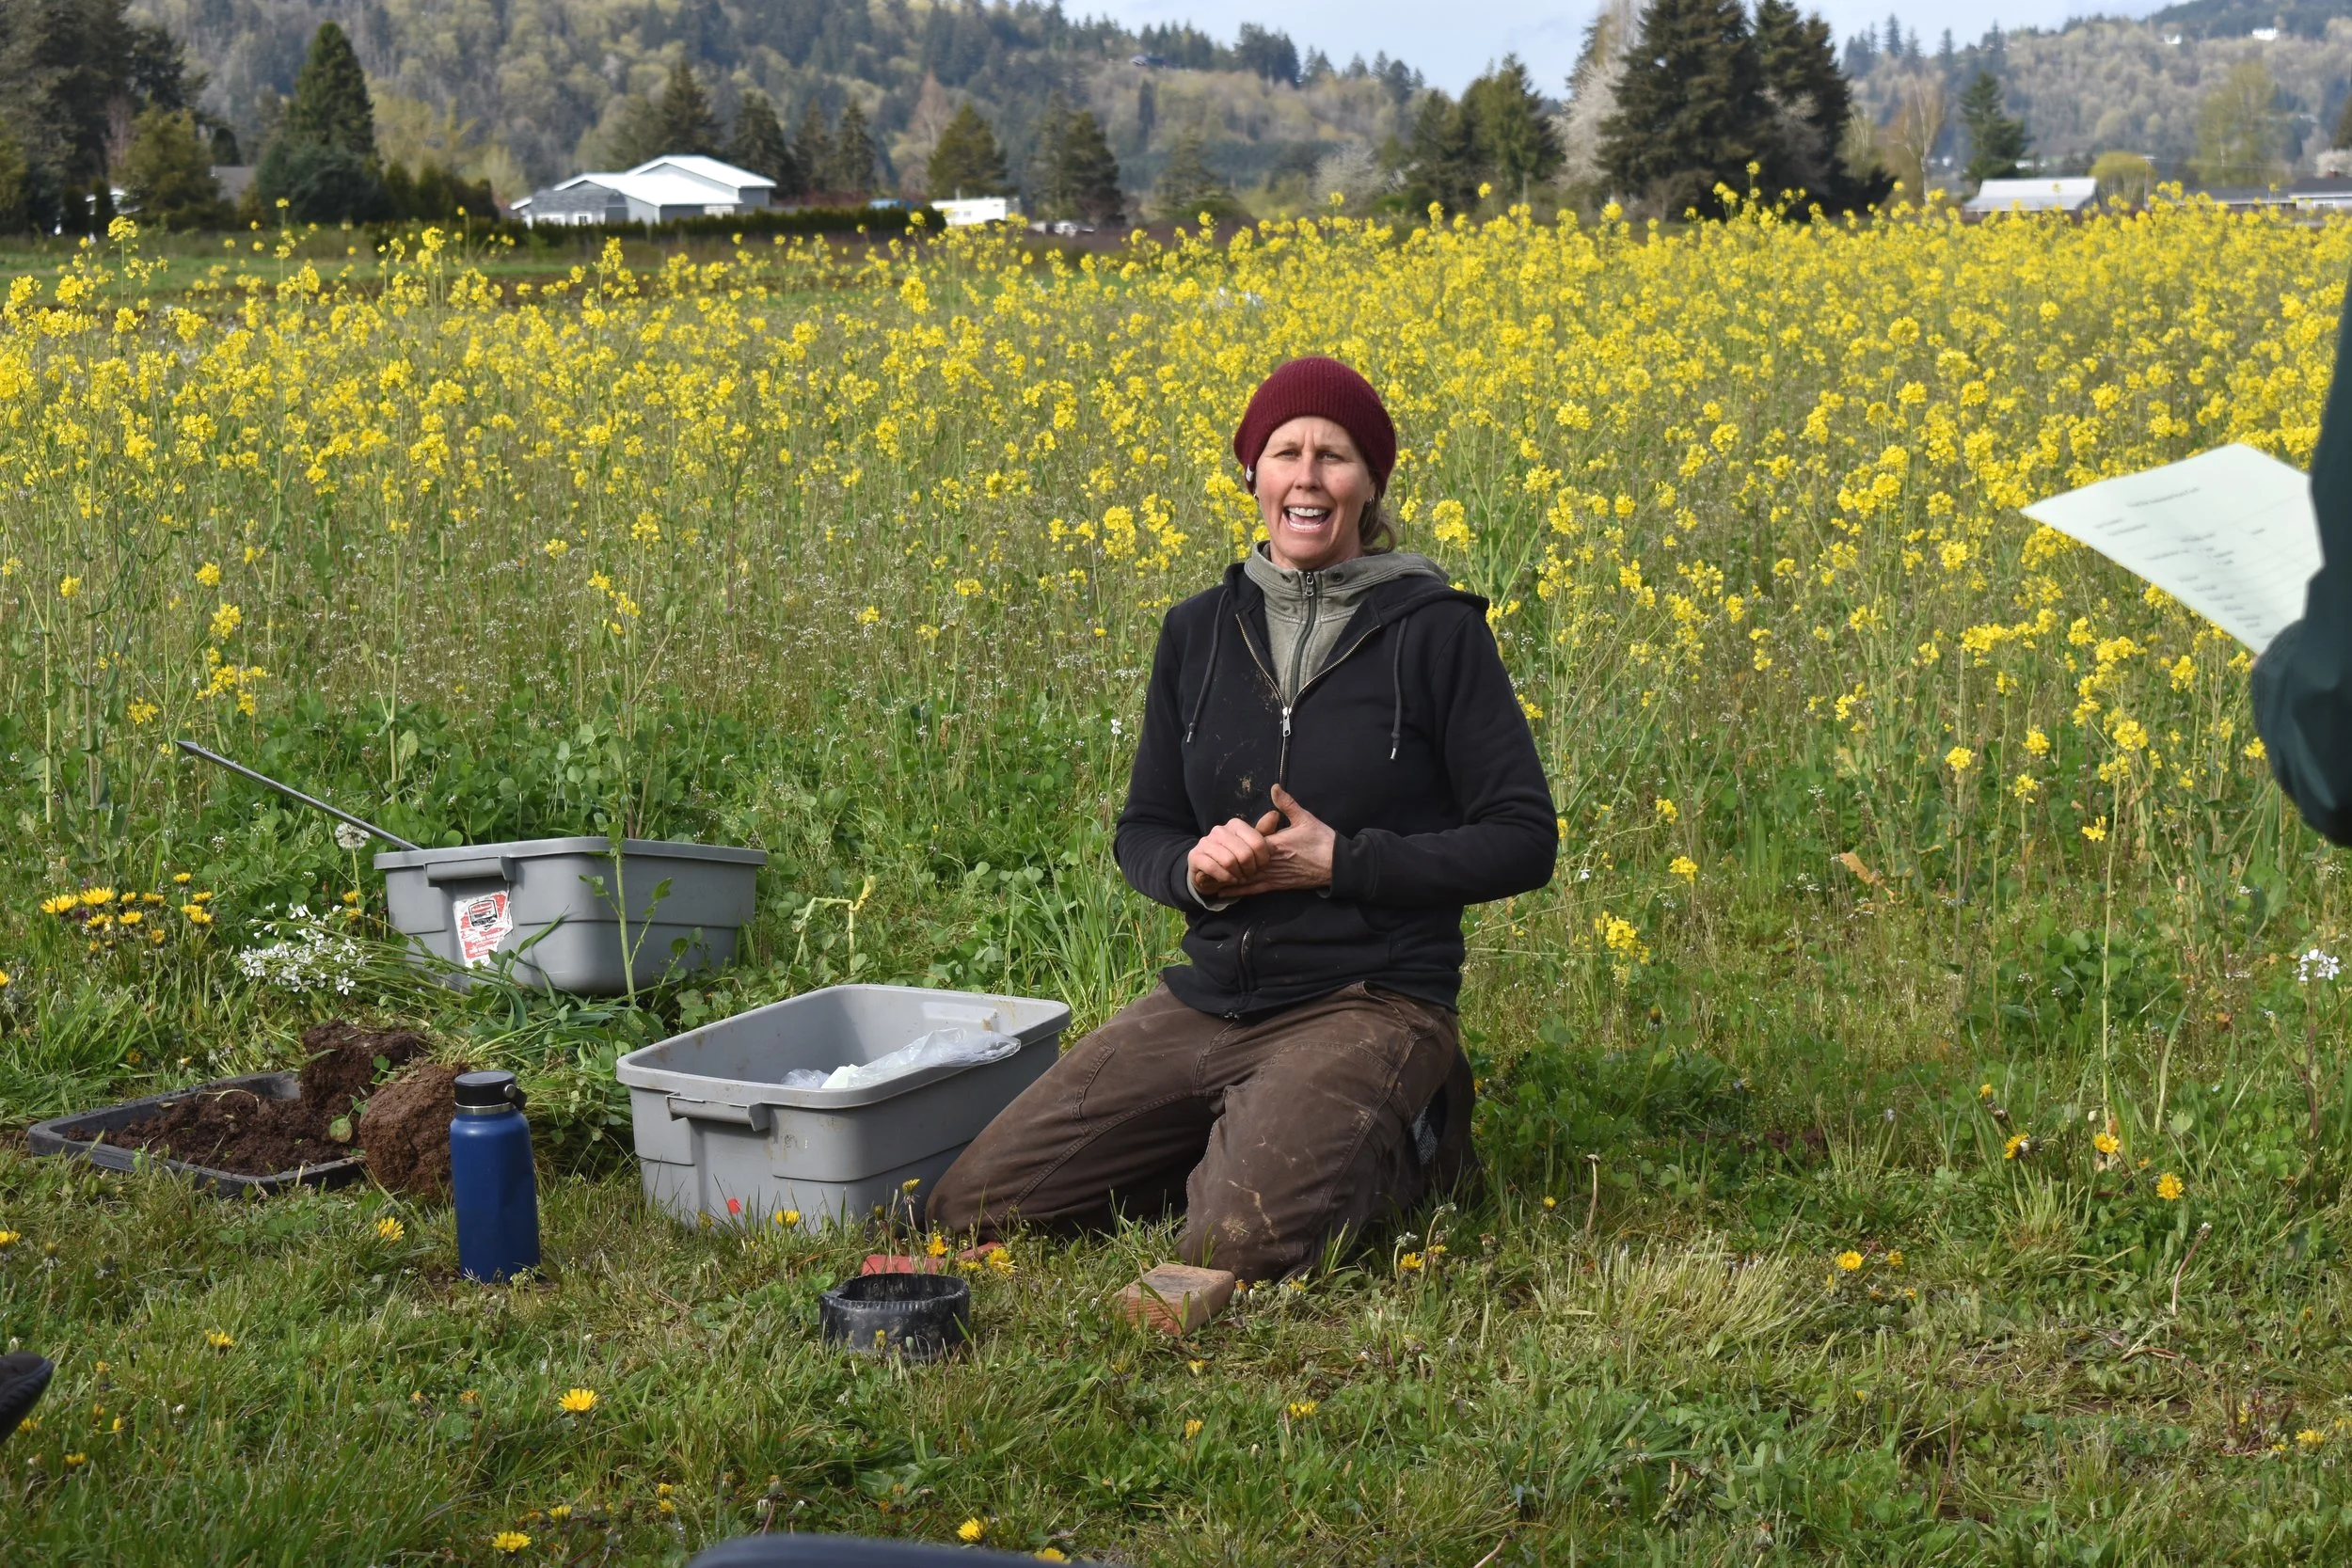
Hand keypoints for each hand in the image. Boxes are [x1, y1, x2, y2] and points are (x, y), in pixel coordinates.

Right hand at [1188, 807, 1281, 900]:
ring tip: (1239, 878)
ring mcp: (1205, 842)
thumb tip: (1274, 815)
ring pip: (1229, 861)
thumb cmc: (1234, 858)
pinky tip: (1229, 880)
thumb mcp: (1251, 846)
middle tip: (1249, 875)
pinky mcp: (1195, 856)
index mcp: (1235, 824)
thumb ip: (1263, 833)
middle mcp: (1219, 830)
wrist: (1207, 871)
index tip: (1260, 866)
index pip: (1257, 842)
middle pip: (1244, 853)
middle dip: (1249, 869)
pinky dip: (1224, 877)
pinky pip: (1213, 868)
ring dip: (1237, 875)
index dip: (1262, 859)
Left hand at [1200, 784, 1336, 899]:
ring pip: (1245, 879)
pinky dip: (1240, 891)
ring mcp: (1276, 875)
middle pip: (1242, 864)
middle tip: (1201, 865)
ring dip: (1226, 879)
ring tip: (1206, 881)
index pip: (1249, 844)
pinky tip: (1225, 893)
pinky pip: (1256, 890)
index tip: (1216, 843)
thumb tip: (1274, 787)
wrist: (1339, 865)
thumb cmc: (1323, 840)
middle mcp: (1273, 862)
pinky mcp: (1280, 885)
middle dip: (1223, 865)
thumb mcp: (1305, 818)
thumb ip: (1287, 804)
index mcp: (1277, 844)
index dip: (1233, 845)